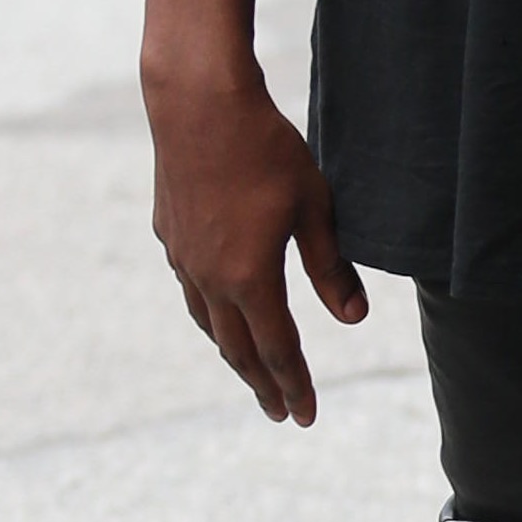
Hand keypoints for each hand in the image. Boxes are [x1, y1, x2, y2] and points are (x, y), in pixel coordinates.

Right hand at [143, 44, 367, 421]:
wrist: (198, 106)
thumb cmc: (267, 152)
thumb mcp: (315, 208)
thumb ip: (331, 268)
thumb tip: (353, 318)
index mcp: (249, 279)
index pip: (278, 350)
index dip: (295, 385)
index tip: (304, 416)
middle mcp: (209, 278)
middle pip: (237, 349)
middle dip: (263, 384)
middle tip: (280, 412)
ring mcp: (183, 258)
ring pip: (208, 322)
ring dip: (233, 351)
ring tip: (251, 369)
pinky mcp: (169, 234)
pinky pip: (191, 289)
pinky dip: (210, 313)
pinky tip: (218, 308)